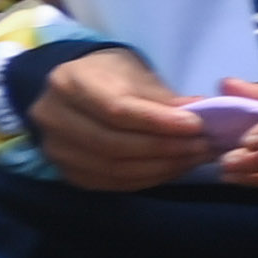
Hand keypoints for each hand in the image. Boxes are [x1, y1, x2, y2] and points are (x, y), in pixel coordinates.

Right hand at [23, 45, 219, 190]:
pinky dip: (148, 179)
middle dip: (165, 148)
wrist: (76, 90)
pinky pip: (112, 183)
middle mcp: (53, 117)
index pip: (116, 110)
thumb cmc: (111, 77)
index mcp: (68, 83)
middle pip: (114, 144)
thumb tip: (204, 112)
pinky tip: (174, 169)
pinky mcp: (67, 172)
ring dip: (162, 167)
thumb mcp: (136, 74)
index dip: (159, 122)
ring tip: (195, 158)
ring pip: (114, 168)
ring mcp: (56, 149)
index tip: (196, 126)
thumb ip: (165, 97)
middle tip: (204, 146)